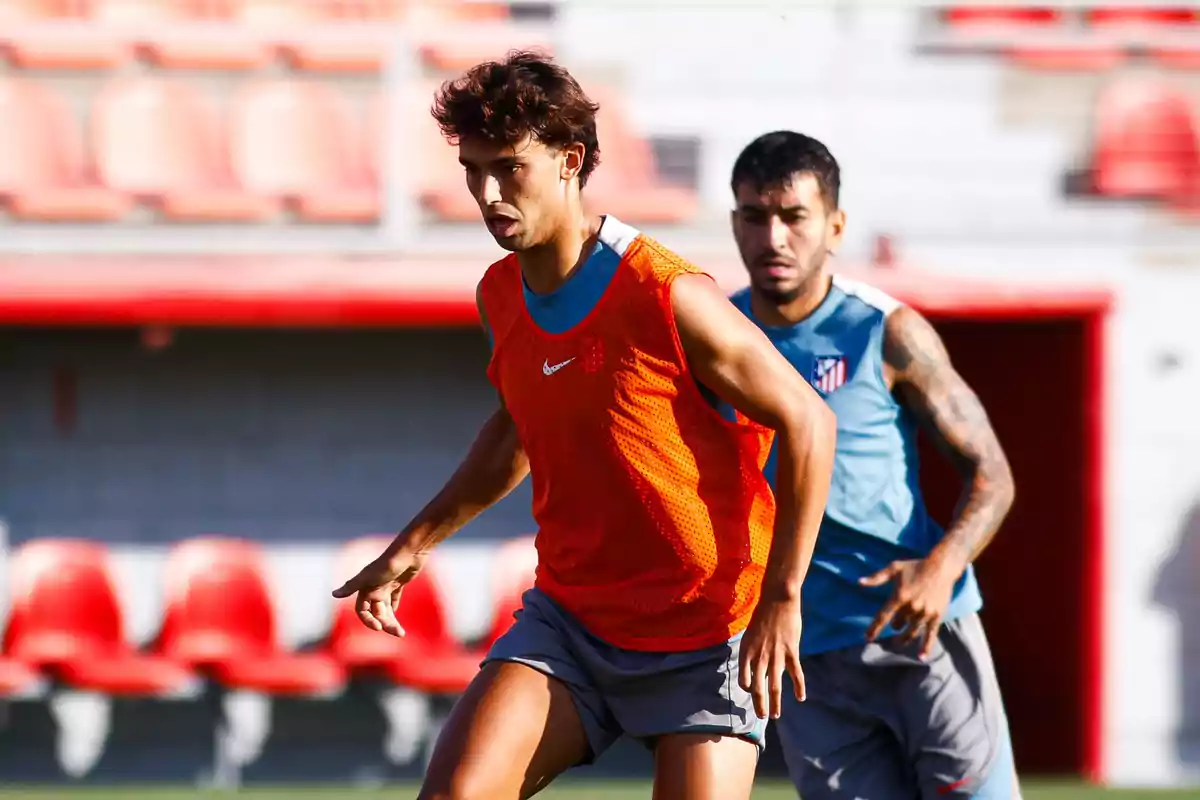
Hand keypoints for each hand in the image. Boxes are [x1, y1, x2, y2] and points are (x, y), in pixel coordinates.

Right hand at [331, 549, 426, 637]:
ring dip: (391, 620)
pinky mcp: (397, 583)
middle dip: (385, 623)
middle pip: (376, 612)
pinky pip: (393, 599)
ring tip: (401, 633)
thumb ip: (351, 586)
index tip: (379, 628)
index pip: (362, 611)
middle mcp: (374, 588)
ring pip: (386, 608)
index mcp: (365, 588)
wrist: (409, 551)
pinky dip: (394, 608)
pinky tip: (396, 617)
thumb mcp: (368, 576)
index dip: (368, 620)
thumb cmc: (388, 563)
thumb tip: (333, 594)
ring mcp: (385, 585)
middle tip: (398, 632)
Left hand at [738, 595, 803, 719]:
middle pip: (758, 687)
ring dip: (776, 702)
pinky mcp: (791, 652)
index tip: (751, 693)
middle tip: (762, 716)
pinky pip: (795, 674)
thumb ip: (751, 650)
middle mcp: (759, 657)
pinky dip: (799, 687)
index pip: (743, 679)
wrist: (778, 600)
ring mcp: (776, 655)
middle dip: (760, 705)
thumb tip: (753, 664)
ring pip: (775, 686)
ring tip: (776, 715)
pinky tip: (800, 697)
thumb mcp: (750, 633)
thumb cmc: (763, 615)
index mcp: (746, 651)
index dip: (747, 688)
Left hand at [861, 556, 959, 657]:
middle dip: (895, 626)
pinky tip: (922, 657)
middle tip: (895, 626)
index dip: (874, 628)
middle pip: (898, 625)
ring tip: (899, 642)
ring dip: (904, 638)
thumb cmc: (915, 567)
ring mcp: (925, 613)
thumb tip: (859, 582)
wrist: (941, 567)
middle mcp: (911, 607)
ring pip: (911, 632)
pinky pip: (931, 634)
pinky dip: (926, 647)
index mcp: (899, 596)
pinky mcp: (936, 616)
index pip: (883, 616)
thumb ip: (876, 577)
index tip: (866, 638)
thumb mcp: (894, 568)